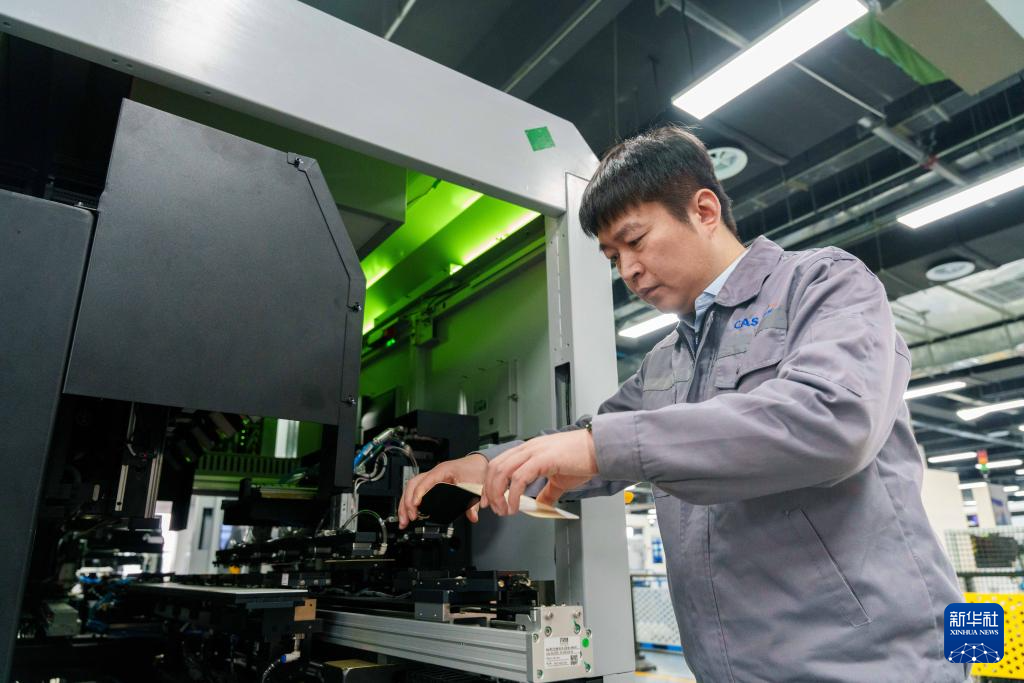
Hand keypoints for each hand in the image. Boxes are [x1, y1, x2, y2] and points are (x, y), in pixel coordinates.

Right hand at [397, 453, 487, 528]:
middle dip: (407, 502)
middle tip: (409, 518)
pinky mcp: (430, 484)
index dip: (418, 494)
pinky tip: (408, 513)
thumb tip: (472, 516)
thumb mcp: (475, 486)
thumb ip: (473, 503)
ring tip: (404, 520)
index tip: (415, 506)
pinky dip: (409, 502)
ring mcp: (430, 478)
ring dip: (405, 504)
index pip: (425, 482)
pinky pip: (415, 491)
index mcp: (442, 471)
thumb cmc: (473, 470)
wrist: (476, 464)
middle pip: (412, 484)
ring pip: (411, 488)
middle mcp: (433, 474)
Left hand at [480, 429, 597, 515]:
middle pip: (496, 467)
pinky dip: (513, 494)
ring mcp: (535, 451)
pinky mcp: (543, 459)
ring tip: (504, 510)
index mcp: (530, 449)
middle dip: (490, 489)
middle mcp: (529, 447)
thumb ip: (548, 492)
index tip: (489, 499)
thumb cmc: (584, 459)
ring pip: (503, 471)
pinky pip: (519, 478)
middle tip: (493, 507)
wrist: (601, 449)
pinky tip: (516, 506)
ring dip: (499, 494)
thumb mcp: (560, 479)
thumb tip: (541, 505)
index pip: (500, 463)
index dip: (490, 482)